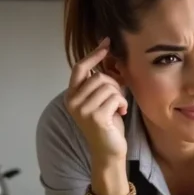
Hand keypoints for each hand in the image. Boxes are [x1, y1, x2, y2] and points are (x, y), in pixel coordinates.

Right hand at [64, 37, 128, 161]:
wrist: (109, 151)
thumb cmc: (108, 125)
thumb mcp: (101, 100)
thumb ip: (100, 83)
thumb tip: (109, 57)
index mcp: (71, 96)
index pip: (80, 68)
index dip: (94, 54)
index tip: (107, 42)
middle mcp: (72, 102)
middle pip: (99, 77)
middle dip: (114, 85)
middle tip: (117, 100)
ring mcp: (82, 110)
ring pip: (108, 86)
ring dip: (119, 96)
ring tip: (117, 108)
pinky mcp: (95, 117)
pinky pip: (115, 97)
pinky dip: (122, 104)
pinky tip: (120, 114)